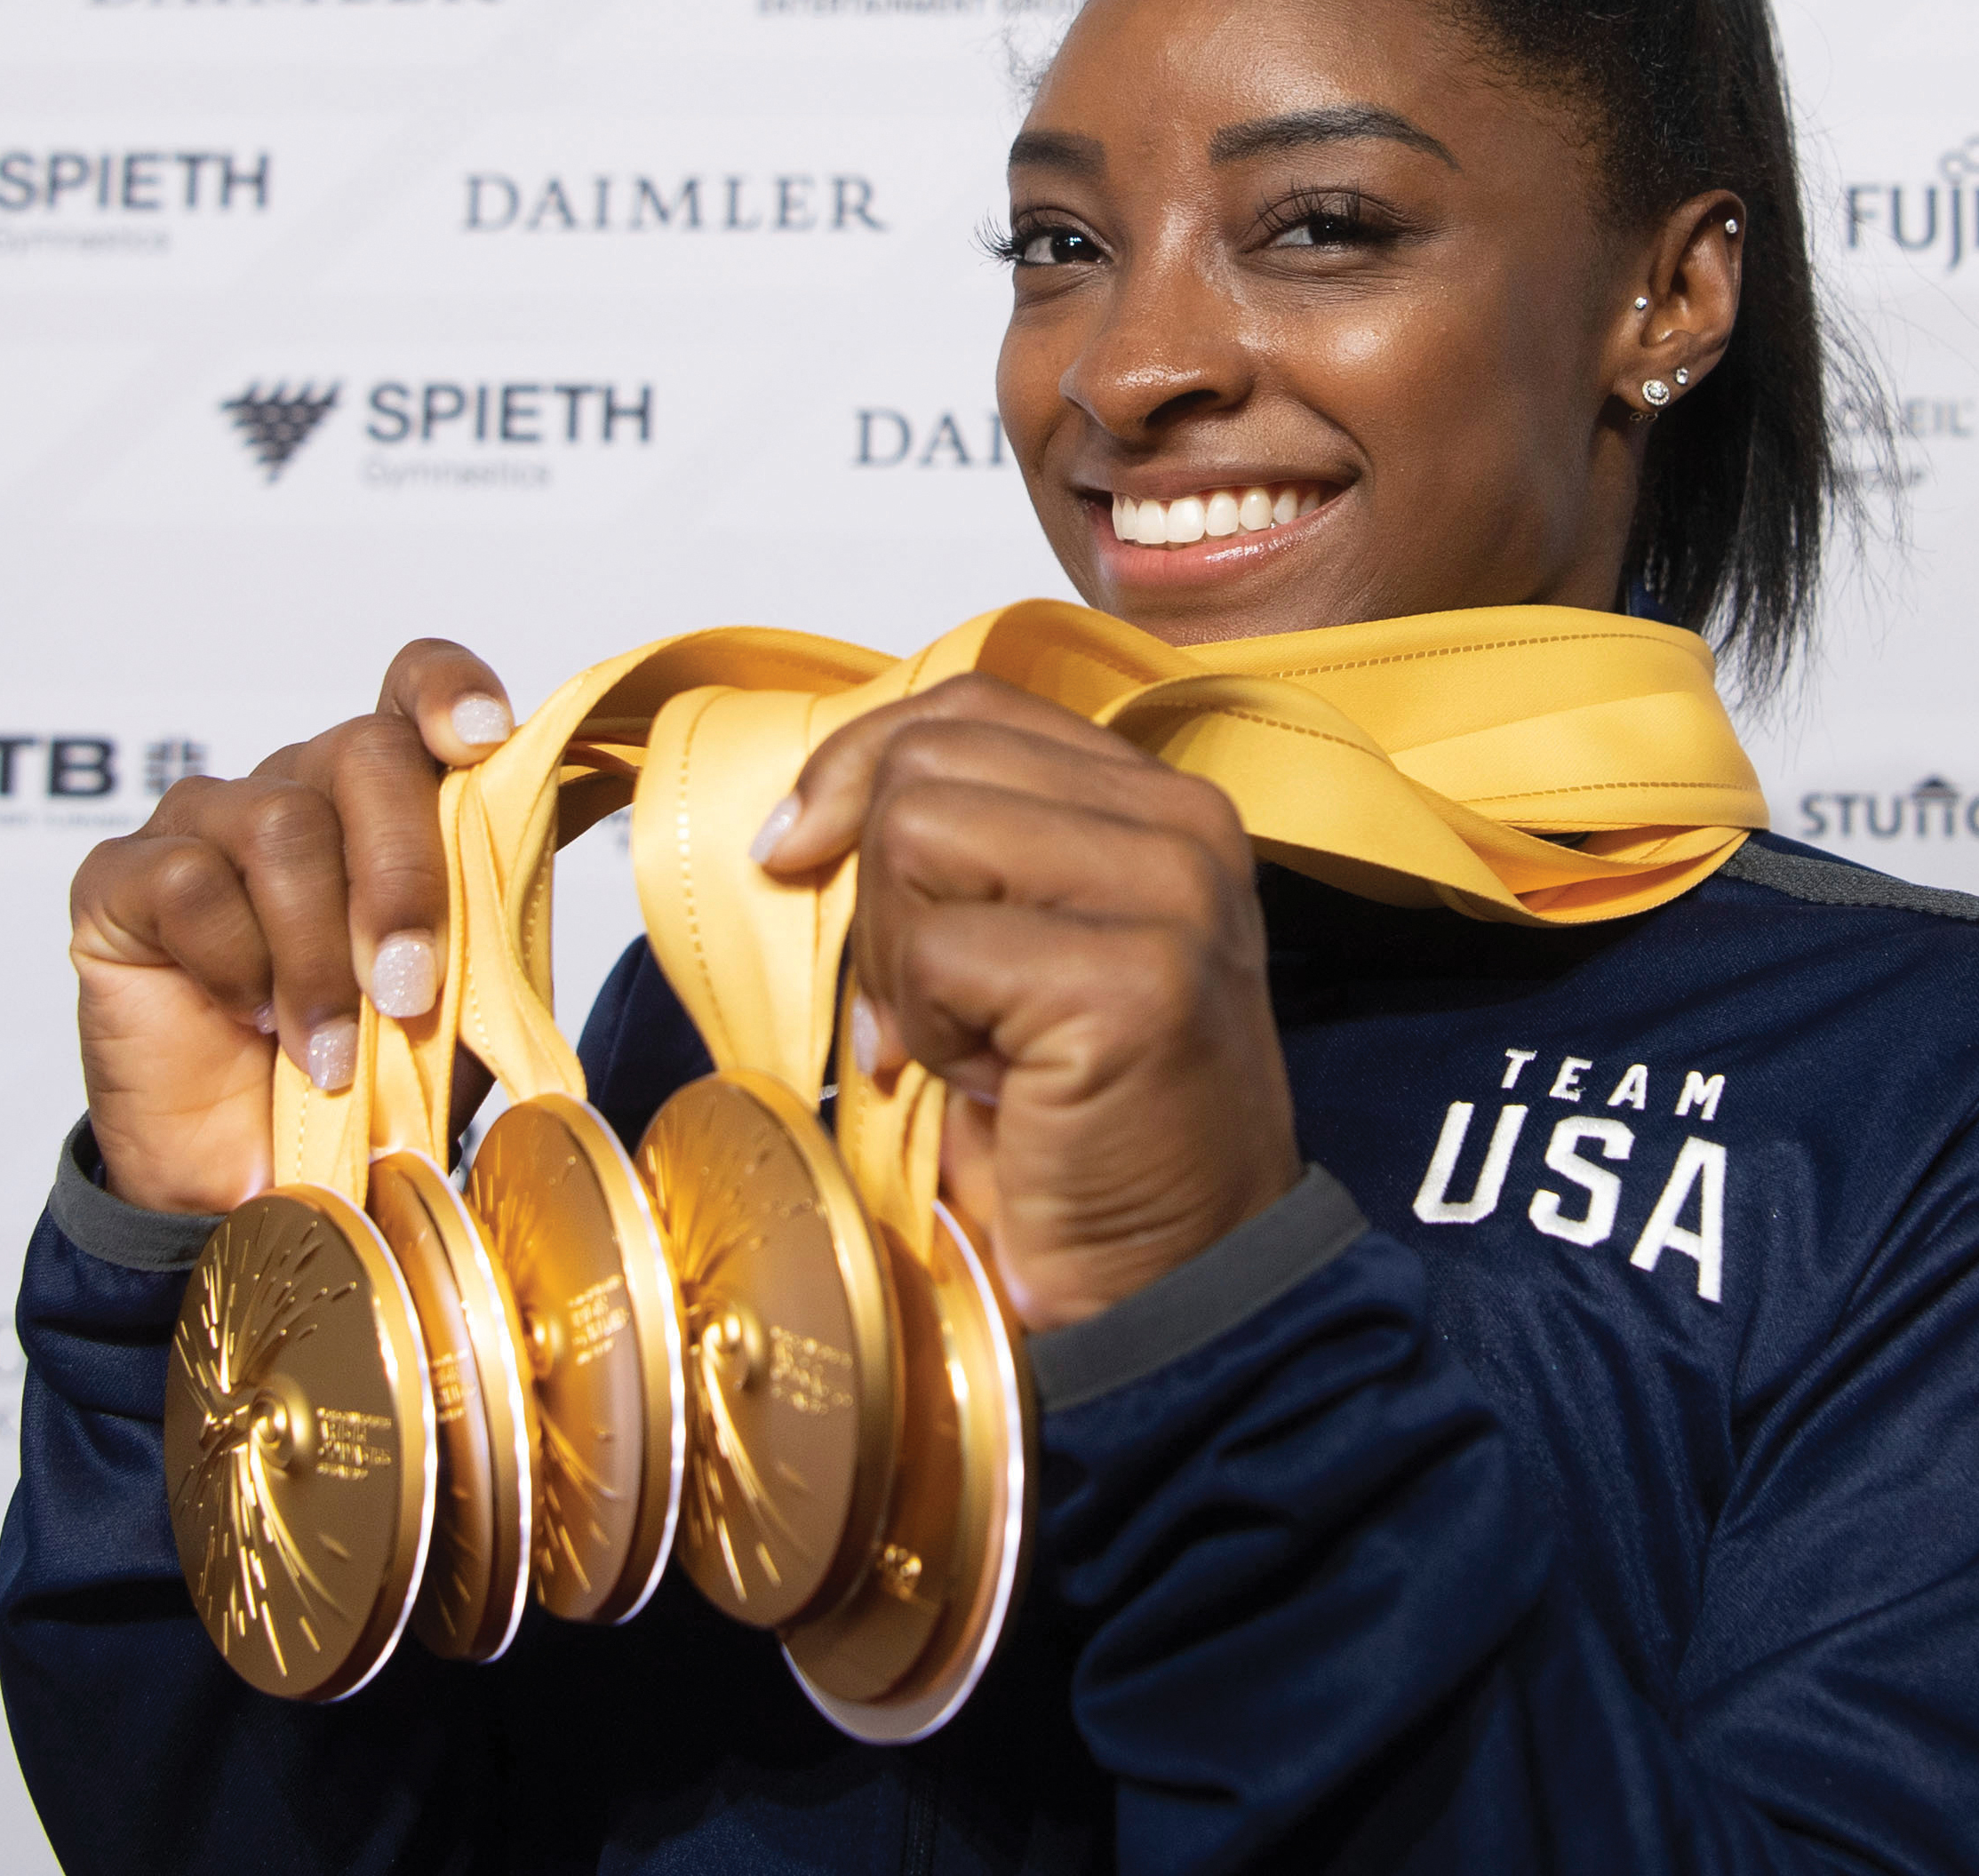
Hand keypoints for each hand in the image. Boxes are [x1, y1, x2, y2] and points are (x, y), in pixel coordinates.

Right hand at [64, 642, 515, 1214]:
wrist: (260, 1175)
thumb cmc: (371, 1073)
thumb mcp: (460, 992)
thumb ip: (494, 903)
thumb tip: (557, 820)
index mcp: (388, 799)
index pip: (413, 688)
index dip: (448, 692)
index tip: (484, 740)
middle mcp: (299, 788)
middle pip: (363, 754)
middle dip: (402, 877)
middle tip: (408, 990)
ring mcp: (205, 823)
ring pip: (281, 826)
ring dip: (319, 953)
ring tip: (329, 1050)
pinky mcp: (122, 876)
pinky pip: (192, 882)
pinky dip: (237, 964)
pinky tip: (250, 1018)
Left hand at [760, 676, 1302, 1330]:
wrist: (1169, 1276)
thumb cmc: (1083, 1125)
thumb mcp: (1018, 949)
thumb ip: (963, 852)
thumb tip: (806, 814)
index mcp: (1160, 801)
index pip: (970, 703)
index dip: (856, 766)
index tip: (795, 848)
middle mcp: (1183, 824)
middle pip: (928, 759)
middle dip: (878, 890)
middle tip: (923, 1002)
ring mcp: (1170, 892)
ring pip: (919, 833)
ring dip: (902, 962)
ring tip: (968, 1044)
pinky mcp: (1133, 979)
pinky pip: (938, 953)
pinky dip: (927, 1034)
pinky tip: (993, 1088)